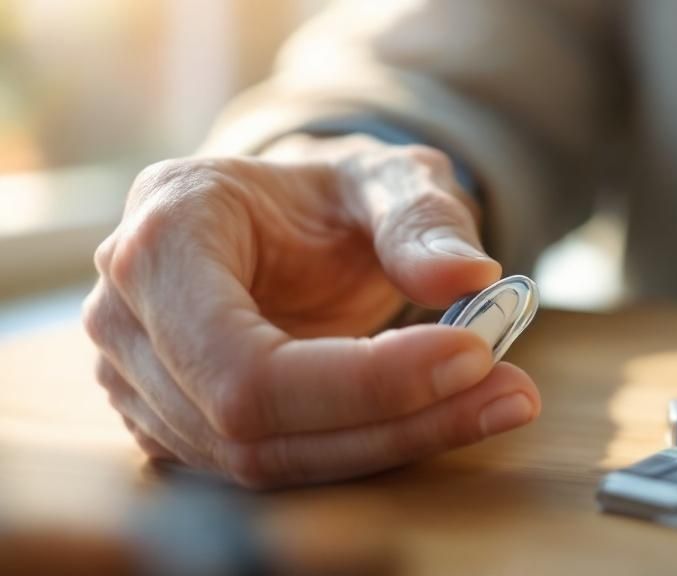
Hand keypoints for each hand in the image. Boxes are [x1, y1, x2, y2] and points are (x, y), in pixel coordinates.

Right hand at [82, 134, 539, 487]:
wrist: (288, 226)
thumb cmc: (329, 198)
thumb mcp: (387, 180)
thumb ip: (423, 220)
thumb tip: (471, 279)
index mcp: (166, 234)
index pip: (245, 360)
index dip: (361, 381)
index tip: (472, 357)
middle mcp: (128, 314)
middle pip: (250, 426)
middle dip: (392, 422)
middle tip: (507, 393)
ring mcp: (137, 380)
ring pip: (264, 461)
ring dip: (391, 444)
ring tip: (496, 399)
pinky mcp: (172, 423)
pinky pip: (272, 466)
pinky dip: (365, 450)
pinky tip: (438, 417)